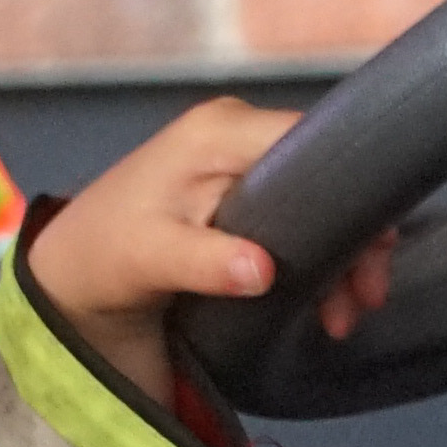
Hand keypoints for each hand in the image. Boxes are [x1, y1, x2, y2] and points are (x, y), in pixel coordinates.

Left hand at [21, 96, 400, 407]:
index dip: (351, 191)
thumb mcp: (150, 259)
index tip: (370, 251)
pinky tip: (325, 302)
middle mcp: (239, 131)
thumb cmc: (107, 252)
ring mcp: (243, 158)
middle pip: (325, 173)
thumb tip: (261, 271)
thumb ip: (206, 262)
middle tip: (365, 298)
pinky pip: (301, 213)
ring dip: (341, 257)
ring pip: (319, 199)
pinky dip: (318, 257)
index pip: (312, 140)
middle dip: (354, 238)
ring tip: (345, 316)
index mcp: (221, 131)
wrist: (75, 267)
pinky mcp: (244, 187)